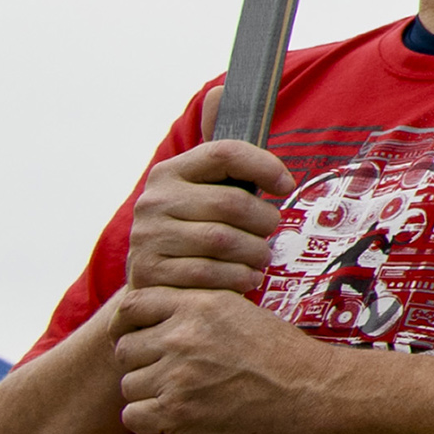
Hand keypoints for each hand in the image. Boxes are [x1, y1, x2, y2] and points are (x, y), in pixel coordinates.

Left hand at [113, 292, 337, 433]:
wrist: (305, 389)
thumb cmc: (275, 351)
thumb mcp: (238, 310)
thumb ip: (194, 306)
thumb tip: (152, 310)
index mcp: (198, 306)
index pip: (131, 307)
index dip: (127, 324)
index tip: (137, 337)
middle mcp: (183, 337)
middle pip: (125, 349)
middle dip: (142, 361)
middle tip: (170, 372)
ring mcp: (177, 376)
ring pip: (129, 384)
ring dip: (149, 392)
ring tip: (182, 394)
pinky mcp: (177, 412)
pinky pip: (133, 416)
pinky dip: (149, 419)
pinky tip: (173, 415)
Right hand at [125, 144, 284, 297]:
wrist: (149, 278)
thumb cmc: (193, 229)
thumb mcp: (204, 195)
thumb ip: (234, 175)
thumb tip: (283, 181)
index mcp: (169, 173)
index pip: (225, 154)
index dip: (265, 166)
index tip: (286, 186)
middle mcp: (153, 202)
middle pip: (232, 203)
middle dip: (264, 221)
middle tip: (269, 234)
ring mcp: (146, 238)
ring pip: (223, 241)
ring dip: (254, 254)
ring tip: (260, 259)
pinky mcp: (148, 273)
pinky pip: (208, 275)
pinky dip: (237, 278)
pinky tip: (245, 279)